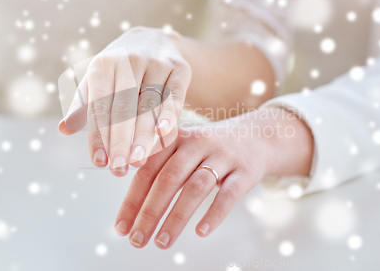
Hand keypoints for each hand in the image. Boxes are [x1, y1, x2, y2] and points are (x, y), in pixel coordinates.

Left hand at [58, 26, 191, 175]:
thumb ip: (83, 105)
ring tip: (137, 161)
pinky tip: (162, 134)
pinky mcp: (179, 68)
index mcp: (103, 64)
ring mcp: (156, 63)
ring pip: (149, 105)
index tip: (100, 162)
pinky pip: (174, 96)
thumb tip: (63, 129)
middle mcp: (129, 60)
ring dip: (143, 136)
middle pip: (124, 108)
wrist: (154, 40)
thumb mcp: (98, 80)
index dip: (99, 135)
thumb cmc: (120, 69)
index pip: (99, 106)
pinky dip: (168, 115)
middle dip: (120, 141)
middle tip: (118, 170)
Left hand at [113, 108, 313, 248]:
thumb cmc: (211, 149)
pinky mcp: (245, 171)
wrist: (258, 136)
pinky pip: (228, 194)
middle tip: (137, 239)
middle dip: (150, 212)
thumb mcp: (185, 147)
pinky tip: (201, 232)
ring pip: (195, 188)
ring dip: (176, 217)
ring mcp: (222, 156)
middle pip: (169, 178)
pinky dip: (214, 214)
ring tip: (162, 242)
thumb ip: (159, 166)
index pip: (148, 169)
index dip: (132, 199)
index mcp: (176, 138)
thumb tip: (131, 205)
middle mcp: (197, 143)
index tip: (121, 226)